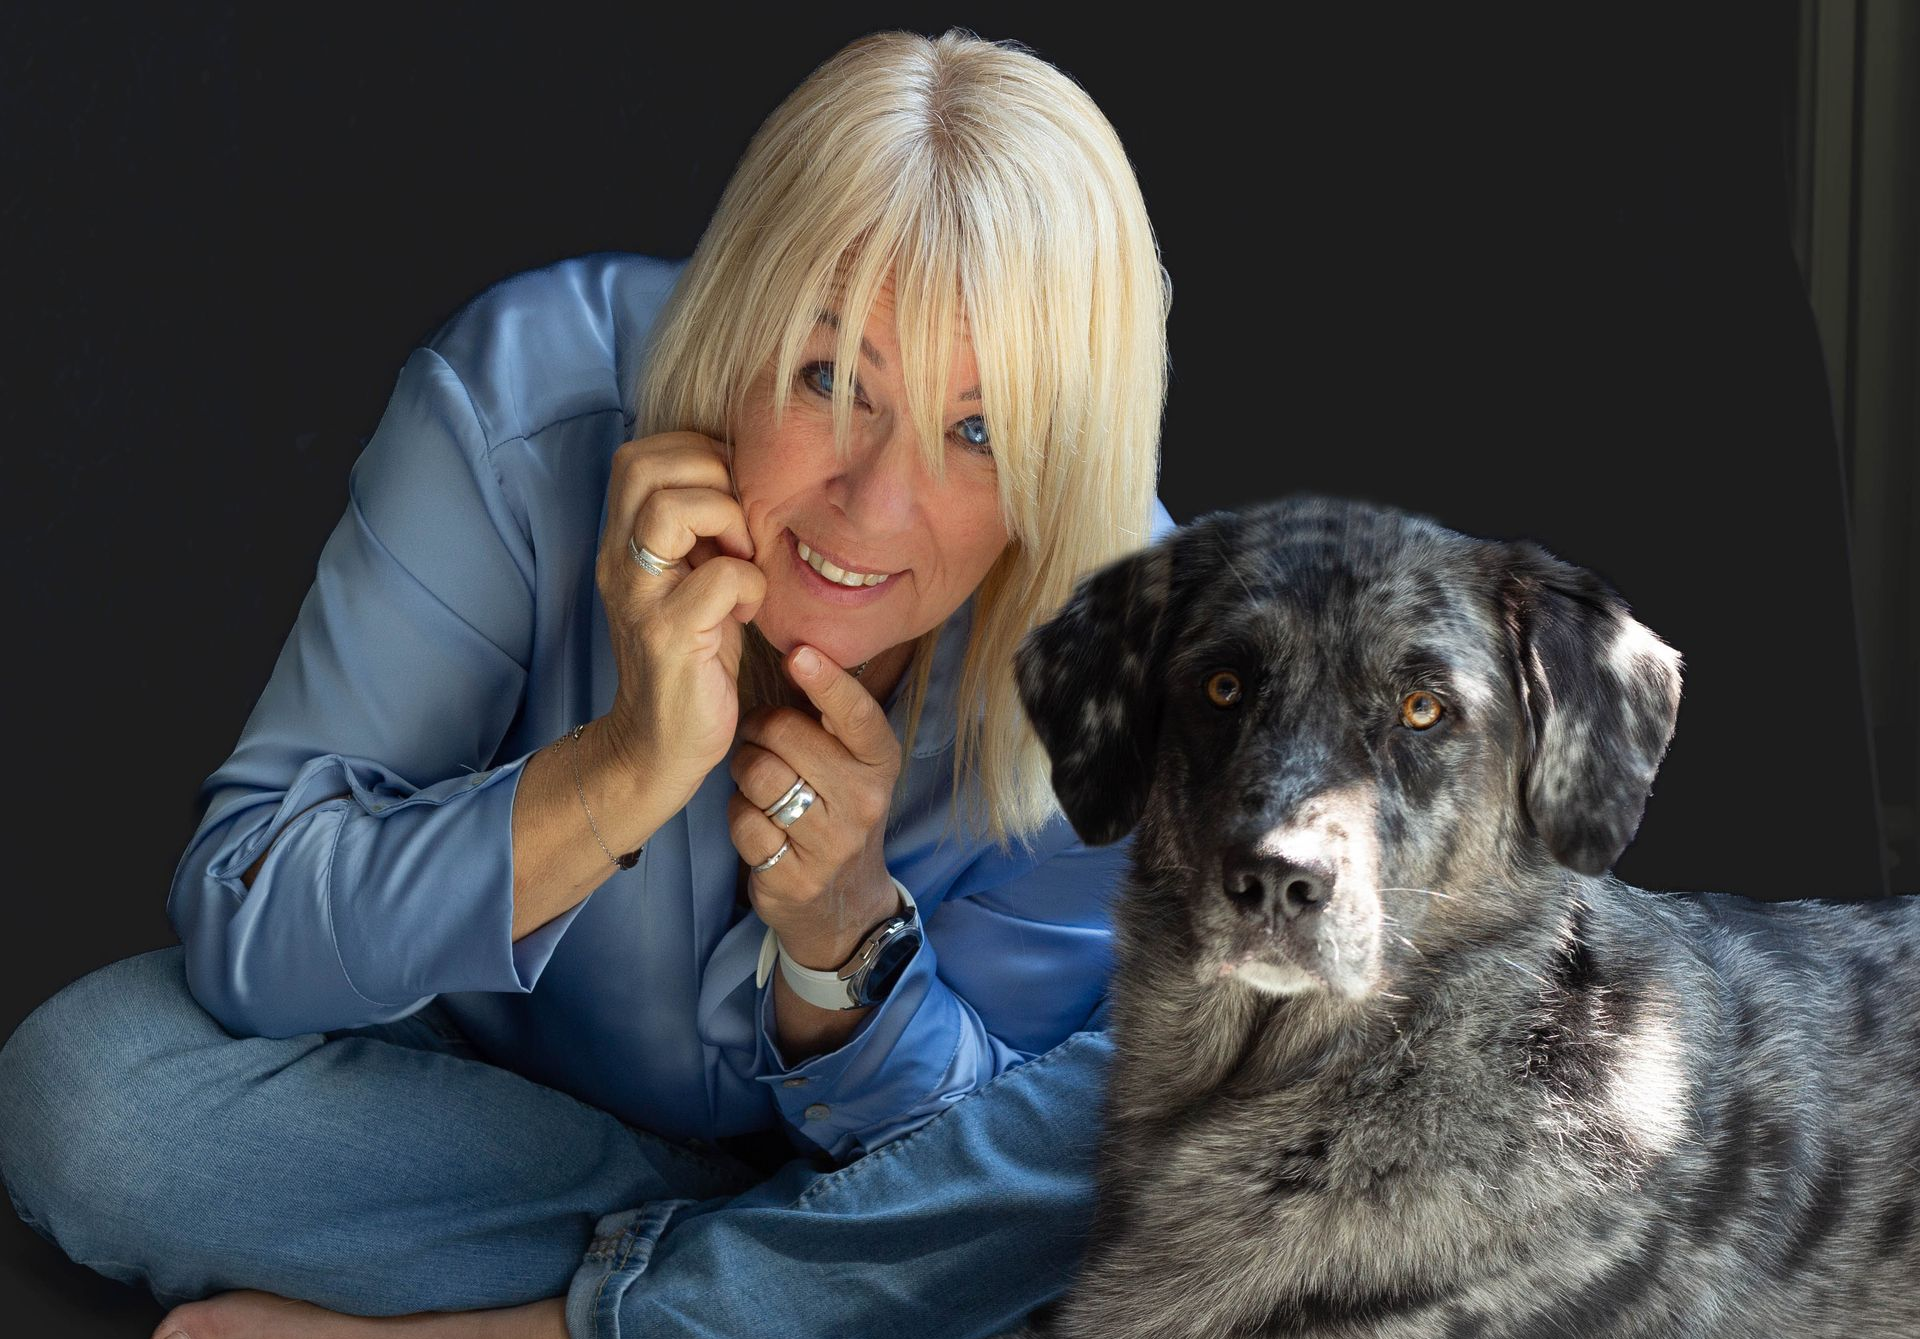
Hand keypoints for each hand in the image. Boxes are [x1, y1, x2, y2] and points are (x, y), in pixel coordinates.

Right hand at [594, 431, 763, 806]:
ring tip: (743, 561)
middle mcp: (618, 561)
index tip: (731, 499)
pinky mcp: (670, 635)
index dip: (696, 456)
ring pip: (674, 508)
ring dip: (730, 522)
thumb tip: (744, 475)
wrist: (658, 745)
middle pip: (647, 465)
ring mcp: (640, 596)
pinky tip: (748, 613)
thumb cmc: (691, 655)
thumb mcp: (692, 577)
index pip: (640, 454)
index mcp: (622, 541)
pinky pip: (723, 576)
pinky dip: (752, 585)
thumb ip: (701, 530)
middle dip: (713, 478)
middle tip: (739, 528)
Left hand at [727, 645, 903, 965]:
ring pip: (759, 777)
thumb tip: (794, 647)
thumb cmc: (836, 810)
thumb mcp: (851, 764)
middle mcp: (863, 800)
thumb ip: (828, 717)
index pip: (857, 715)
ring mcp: (831, 843)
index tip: (798, 652)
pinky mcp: (794, 876)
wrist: (843, 903)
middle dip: (759, 730)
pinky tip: (757, 824)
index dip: (826, 681)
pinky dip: (739, 817)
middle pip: (786, 737)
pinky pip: (743, 823)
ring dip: (744, 774)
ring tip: (758, 782)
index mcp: (879, 762)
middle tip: (759, 738)